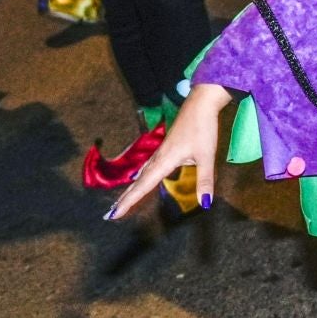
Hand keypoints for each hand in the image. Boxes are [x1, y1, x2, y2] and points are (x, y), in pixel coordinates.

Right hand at [108, 83, 232, 219]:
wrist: (200, 103)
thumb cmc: (203, 128)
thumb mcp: (206, 156)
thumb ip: (204, 180)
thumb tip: (204, 203)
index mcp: (164, 161)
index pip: (143, 186)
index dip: (128, 201)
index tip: (113, 214)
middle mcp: (159, 158)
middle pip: (138, 181)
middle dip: (125, 197)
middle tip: (110, 214)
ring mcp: (161, 151)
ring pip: (142, 174)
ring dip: (132, 188)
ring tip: (122, 201)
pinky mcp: (166, 147)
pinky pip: (148, 166)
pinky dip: (141, 177)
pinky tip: (140, 178)